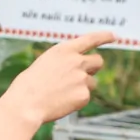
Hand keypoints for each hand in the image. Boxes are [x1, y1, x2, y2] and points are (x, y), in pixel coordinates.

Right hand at [0, 31, 114, 132]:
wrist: (25, 104)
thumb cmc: (28, 85)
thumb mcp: (45, 63)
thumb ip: (64, 62)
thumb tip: (78, 70)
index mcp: (64, 50)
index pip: (90, 39)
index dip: (104, 36)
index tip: (114, 35)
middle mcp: (76, 61)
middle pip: (98, 61)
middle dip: (94, 67)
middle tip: (82, 75)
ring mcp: (82, 78)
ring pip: (92, 82)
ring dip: (82, 87)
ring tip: (61, 93)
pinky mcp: (84, 95)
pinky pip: (86, 97)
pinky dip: (77, 101)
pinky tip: (61, 102)